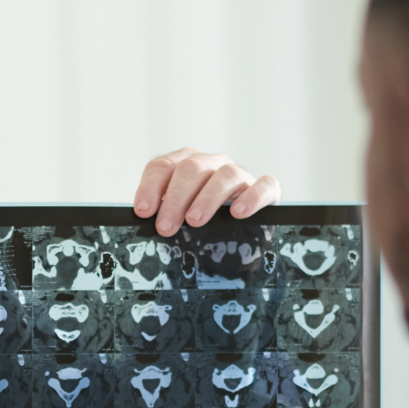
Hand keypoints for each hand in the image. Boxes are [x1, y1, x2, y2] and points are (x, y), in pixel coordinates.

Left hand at [133, 149, 281, 235]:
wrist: (240, 242)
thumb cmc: (201, 229)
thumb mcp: (177, 221)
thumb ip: (161, 216)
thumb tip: (142, 221)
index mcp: (184, 166)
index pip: (163, 166)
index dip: (151, 187)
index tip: (143, 211)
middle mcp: (212, 164)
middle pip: (191, 168)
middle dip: (175, 198)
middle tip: (165, 226)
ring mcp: (240, 175)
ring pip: (226, 174)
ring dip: (207, 198)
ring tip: (195, 221)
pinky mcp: (266, 189)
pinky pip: (264, 185)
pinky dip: (252, 197)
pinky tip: (238, 213)